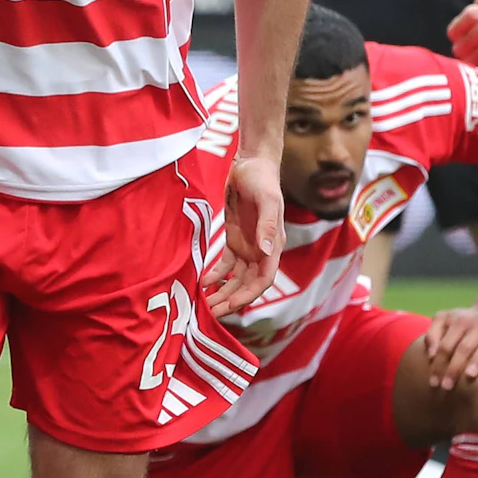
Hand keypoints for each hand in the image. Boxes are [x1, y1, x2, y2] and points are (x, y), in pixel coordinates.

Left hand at [203, 154, 284, 318]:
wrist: (252, 163)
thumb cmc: (263, 180)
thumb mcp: (267, 201)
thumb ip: (268, 227)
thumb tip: (266, 253)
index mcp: (274, 246)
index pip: (262, 280)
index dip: (247, 296)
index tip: (230, 306)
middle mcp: (262, 251)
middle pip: (247, 285)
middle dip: (231, 301)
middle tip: (211, 314)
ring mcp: (248, 246)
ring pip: (236, 279)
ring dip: (223, 292)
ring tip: (205, 305)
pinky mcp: (235, 239)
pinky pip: (226, 265)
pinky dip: (216, 275)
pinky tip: (203, 282)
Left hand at [423, 303, 477, 387]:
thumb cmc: (464, 321)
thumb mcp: (445, 319)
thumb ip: (433, 333)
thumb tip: (430, 354)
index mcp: (458, 322)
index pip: (446, 345)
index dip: (438, 363)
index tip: (433, 381)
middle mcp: (476, 326)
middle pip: (464, 348)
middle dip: (454, 368)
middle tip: (447, 386)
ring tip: (470, 375)